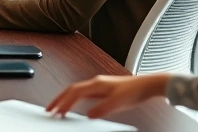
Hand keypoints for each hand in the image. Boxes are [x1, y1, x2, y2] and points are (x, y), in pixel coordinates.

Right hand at [46, 74, 169, 118]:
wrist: (147, 85)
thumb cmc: (135, 90)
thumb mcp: (118, 102)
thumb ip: (102, 109)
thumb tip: (89, 115)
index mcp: (96, 84)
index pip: (74, 92)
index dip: (63, 102)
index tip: (56, 111)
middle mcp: (96, 83)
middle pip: (71, 89)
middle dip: (59, 99)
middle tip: (50, 108)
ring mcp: (99, 85)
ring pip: (76, 90)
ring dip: (66, 98)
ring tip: (59, 107)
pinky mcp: (104, 89)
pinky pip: (83, 92)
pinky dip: (75, 98)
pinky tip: (76, 104)